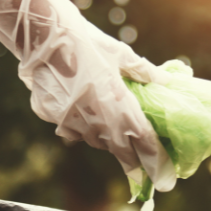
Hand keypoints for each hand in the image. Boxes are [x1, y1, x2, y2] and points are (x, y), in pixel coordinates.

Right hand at [0, 0, 175, 192]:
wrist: (44, 36)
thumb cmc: (88, 42)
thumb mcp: (121, 55)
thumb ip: (144, 72)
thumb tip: (166, 81)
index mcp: (119, 105)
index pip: (142, 140)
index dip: (154, 159)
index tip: (163, 174)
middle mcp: (96, 120)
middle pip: (118, 150)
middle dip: (131, 162)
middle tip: (141, 173)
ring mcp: (71, 121)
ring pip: (94, 140)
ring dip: (106, 141)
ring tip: (114, 137)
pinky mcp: (52, 117)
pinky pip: (70, 129)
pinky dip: (80, 127)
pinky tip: (83, 115)